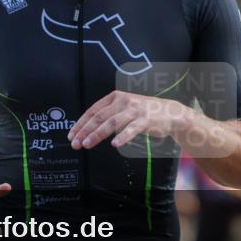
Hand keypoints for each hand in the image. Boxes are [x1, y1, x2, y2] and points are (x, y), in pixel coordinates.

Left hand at [67, 91, 192, 149]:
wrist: (169, 112)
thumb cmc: (143, 112)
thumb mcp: (124, 108)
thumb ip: (108, 114)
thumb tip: (87, 128)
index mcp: (115, 97)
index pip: (93, 110)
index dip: (80, 123)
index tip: (72, 134)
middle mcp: (123, 101)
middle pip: (99, 117)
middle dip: (85, 131)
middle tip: (75, 143)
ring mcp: (134, 110)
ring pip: (112, 123)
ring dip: (97, 134)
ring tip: (87, 144)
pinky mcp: (145, 120)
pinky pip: (131, 129)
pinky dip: (122, 137)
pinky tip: (114, 144)